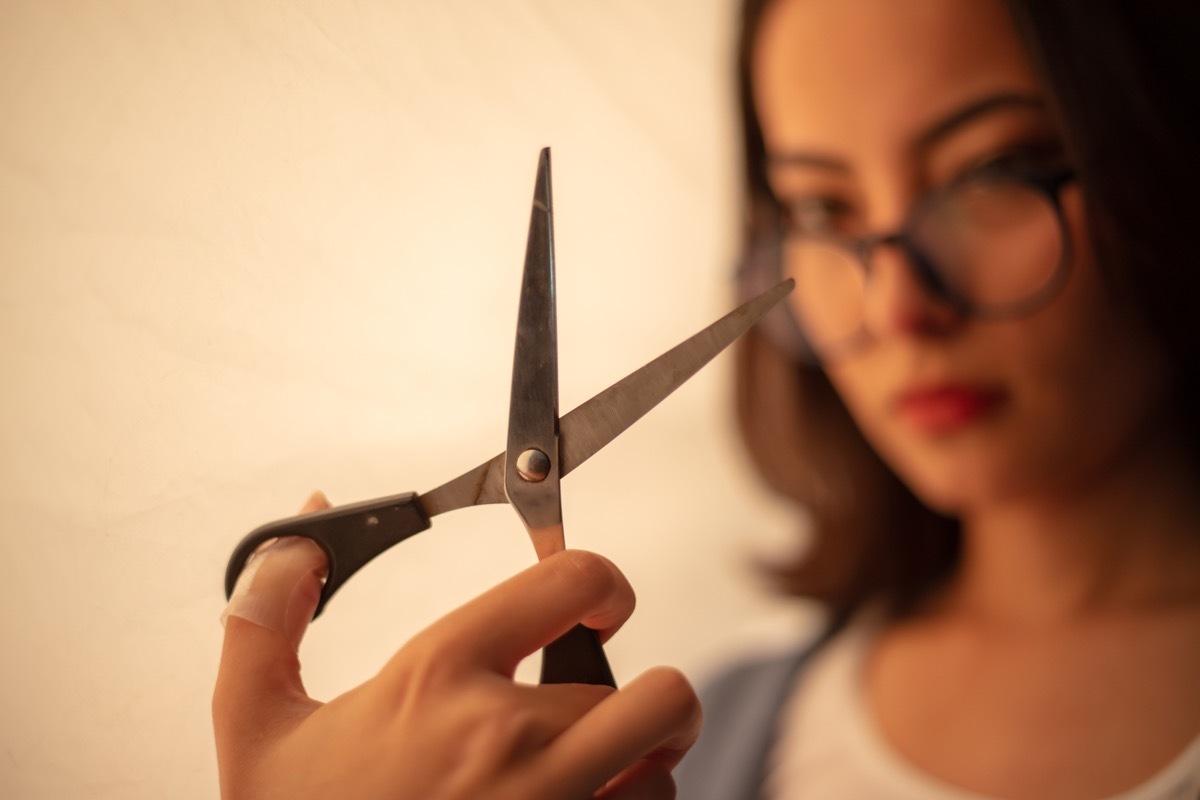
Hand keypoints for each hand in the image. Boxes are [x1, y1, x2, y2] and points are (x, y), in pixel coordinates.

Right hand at [213, 493, 701, 799]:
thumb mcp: (255, 725)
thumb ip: (267, 615)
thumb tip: (303, 530)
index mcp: (438, 677)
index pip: (575, 581)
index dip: (605, 584)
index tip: (601, 607)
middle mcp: (507, 738)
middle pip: (646, 685)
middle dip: (630, 697)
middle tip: (601, 711)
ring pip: (664, 757)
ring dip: (643, 762)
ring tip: (597, 771)